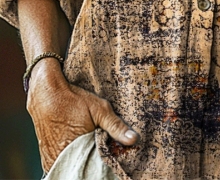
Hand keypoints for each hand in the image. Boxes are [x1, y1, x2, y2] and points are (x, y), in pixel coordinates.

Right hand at [26, 58, 138, 172]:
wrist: (45, 92)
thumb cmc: (73, 100)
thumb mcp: (99, 109)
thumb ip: (116, 126)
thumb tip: (133, 139)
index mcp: (77, 150)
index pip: (96, 168)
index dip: (105, 162)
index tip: (112, 155)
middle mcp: (62, 158)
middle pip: (84, 168)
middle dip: (94, 162)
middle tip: (101, 149)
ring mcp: (52, 159)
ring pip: (72, 167)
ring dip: (81, 161)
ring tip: (89, 147)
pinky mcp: (46, 156)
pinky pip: (61, 164)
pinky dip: (70, 160)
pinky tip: (77, 149)